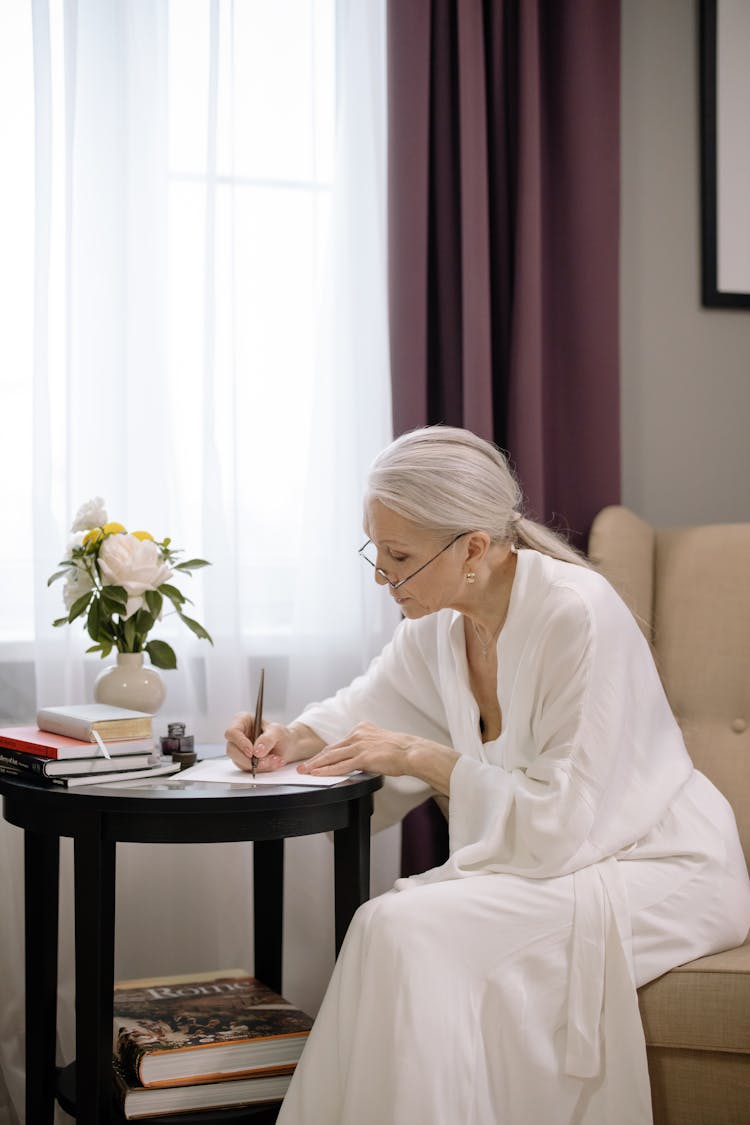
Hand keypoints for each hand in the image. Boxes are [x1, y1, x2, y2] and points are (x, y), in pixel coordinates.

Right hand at [224, 713, 290, 773]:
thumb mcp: (277, 732)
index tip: (252, 752)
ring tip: (275, 760)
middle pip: (232, 750)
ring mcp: (238, 750)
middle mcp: (237, 736)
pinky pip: (248, 769)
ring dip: (259, 765)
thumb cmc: (279, 734)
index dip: (240, 743)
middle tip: (267, 761)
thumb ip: (268, 739)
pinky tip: (273, 763)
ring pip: (240, 762)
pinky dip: (262, 769)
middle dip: (250, 759)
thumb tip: (257, 751)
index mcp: (242, 721)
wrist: (286, 746)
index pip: (232, 732)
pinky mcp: (243, 761)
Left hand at [298, 722, 415, 777]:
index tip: (315, 759)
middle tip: (302, 766)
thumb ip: (366, 746)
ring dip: (316, 764)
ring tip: (305, 771)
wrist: (411, 752)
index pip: (338, 743)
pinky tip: (318, 774)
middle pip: (331, 749)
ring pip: (332, 756)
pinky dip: (327, 770)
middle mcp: (358, 735)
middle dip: (315, 759)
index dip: (325, 753)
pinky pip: (341, 765)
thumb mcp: (379, 742)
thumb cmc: (399, 751)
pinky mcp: (363, 757)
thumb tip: (358, 757)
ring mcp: (360, 745)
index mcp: (361, 729)